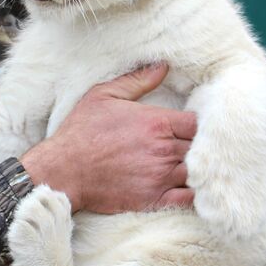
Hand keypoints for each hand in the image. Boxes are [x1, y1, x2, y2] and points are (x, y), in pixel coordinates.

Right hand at [21, 63, 196, 213]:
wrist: (63, 170)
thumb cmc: (81, 131)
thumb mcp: (105, 95)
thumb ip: (138, 80)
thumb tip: (163, 66)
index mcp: (157, 123)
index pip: (199, 123)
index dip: (201, 124)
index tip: (193, 126)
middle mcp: (163, 150)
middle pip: (202, 148)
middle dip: (202, 147)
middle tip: (197, 146)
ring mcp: (160, 177)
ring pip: (199, 173)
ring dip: (200, 169)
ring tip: (198, 166)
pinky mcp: (153, 199)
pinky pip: (188, 199)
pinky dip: (196, 194)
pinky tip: (193, 188)